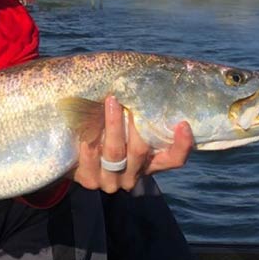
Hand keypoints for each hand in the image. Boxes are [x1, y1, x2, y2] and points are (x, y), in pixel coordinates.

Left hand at [71, 96, 193, 193]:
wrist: (74, 157)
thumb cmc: (106, 133)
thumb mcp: (126, 127)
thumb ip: (138, 113)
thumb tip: (145, 79)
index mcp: (150, 163)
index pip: (174, 160)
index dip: (182, 145)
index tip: (183, 124)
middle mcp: (133, 175)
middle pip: (140, 151)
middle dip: (135, 124)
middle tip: (130, 100)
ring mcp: (112, 180)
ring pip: (115, 152)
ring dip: (114, 125)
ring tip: (111, 101)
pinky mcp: (89, 180)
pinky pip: (91, 157)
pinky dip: (91, 138)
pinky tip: (87, 122)